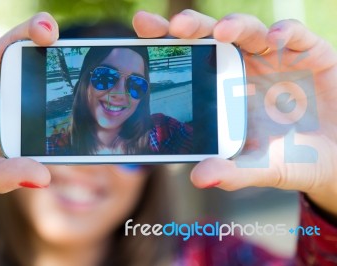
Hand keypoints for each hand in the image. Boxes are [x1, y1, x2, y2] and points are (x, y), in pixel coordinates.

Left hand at [133, 10, 336, 216]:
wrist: (334, 157)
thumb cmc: (290, 158)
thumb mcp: (258, 167)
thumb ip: (231, 171)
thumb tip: (198, 178)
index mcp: (223, 88)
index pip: (190, 57)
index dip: (166, 41)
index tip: (141, 28)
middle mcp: (243, 66)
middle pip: (211, 35)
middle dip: (192, 26)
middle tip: (176, 26)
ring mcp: (275, 57)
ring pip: (248, 30)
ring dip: (235, 26)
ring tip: (222, 33)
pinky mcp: (309, 53)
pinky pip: (294, 35)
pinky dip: (285, 33)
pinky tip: (276, 39)